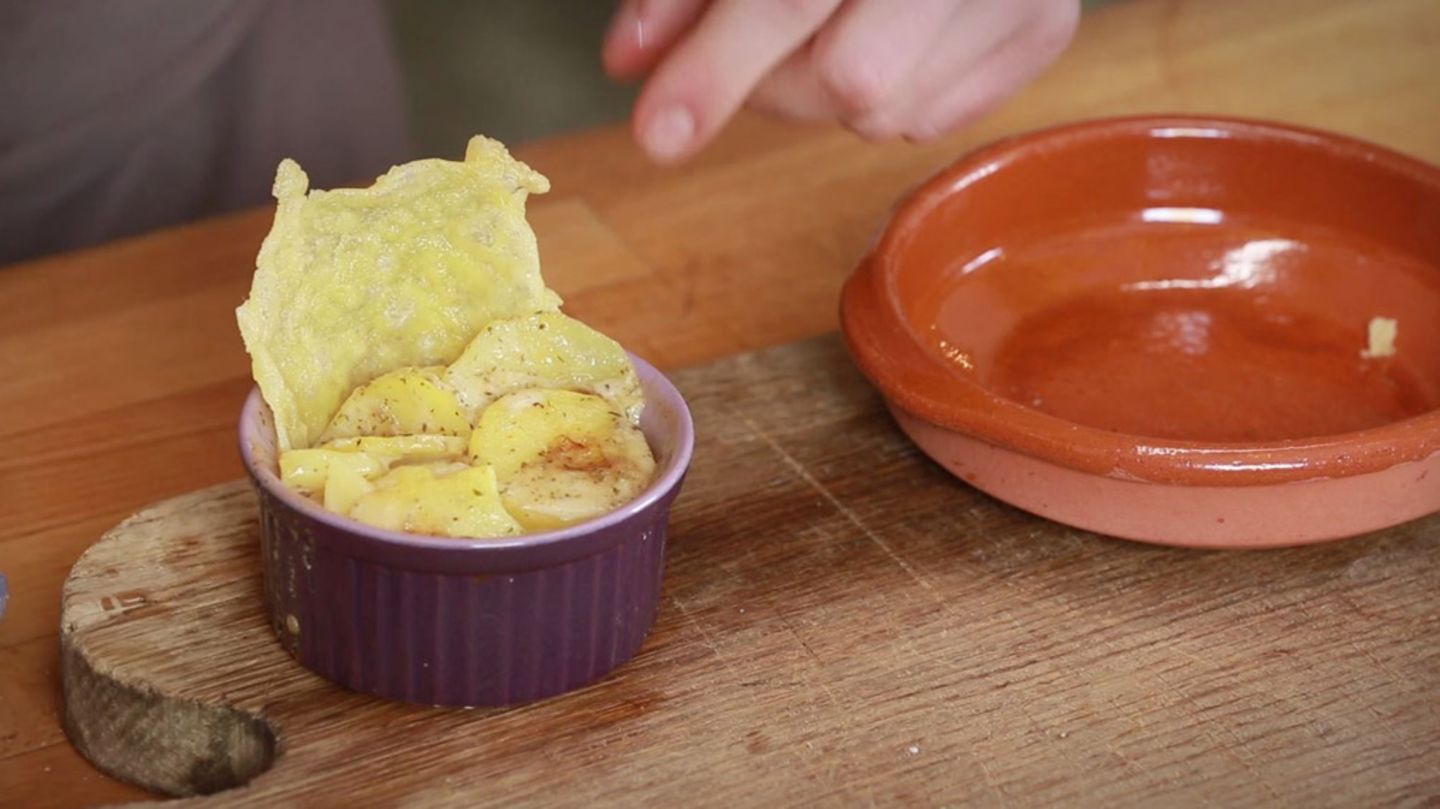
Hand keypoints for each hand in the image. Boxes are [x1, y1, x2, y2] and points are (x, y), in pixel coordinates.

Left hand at [603, 0, 1080, 163]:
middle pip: (847, 81)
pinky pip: (925, 119)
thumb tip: (629, 62)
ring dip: (824, 90)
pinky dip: (883, 93)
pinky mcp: (1046, 28)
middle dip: (773, 82)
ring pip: (883, 115)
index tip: (659, 134)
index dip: (716, 69)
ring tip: (833, 20)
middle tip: (746, 48)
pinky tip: (887, 32)